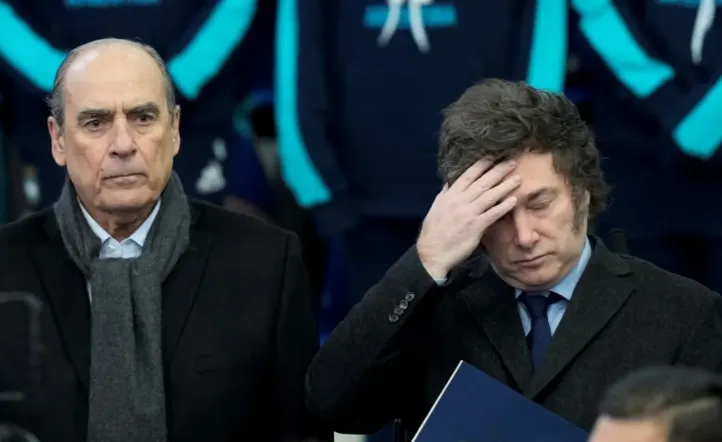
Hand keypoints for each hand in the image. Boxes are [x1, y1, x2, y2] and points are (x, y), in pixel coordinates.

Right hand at [416, 160, 519, 279]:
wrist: (432, 252)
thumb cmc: (433, 231)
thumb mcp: (436, 207)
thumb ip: (445, 194)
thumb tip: (450, 182)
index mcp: (450, 194)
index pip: (468, 175)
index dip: (482, 164)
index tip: (493, 156)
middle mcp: (460, 200)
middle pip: (482, 182)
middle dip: (498, 170)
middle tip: (512, 162)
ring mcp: (468, 213)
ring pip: (490, 195)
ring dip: (505, 186)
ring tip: (518, 179)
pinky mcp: (475, 227)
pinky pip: (492, 214)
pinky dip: (503, 206)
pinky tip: (514, 200)